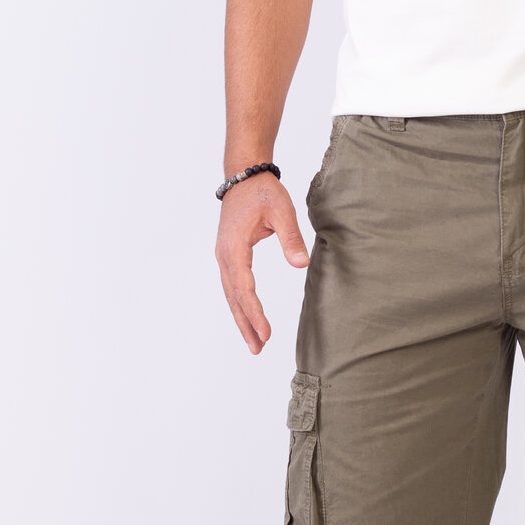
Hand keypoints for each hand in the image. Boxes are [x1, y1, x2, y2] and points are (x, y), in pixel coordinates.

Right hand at [215, 173, 309, 354]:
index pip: (244, 287)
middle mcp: (224, 255)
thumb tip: (301, 264)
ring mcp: (224, 256)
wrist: (243, 176)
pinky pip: (233, 286)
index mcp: (234, 247)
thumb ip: (291, 237)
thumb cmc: (262, 191)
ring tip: (254, 344)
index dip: (255, 311)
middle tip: (258, 349)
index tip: (266, 332)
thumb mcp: (281, 210)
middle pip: (234, 298)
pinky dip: (240, 305)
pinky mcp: (229, 255)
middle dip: (246, 324)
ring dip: (242, 319)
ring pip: (231, 295)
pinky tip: (248, 319)